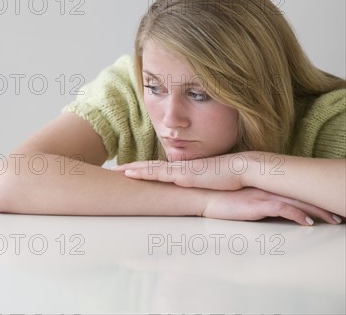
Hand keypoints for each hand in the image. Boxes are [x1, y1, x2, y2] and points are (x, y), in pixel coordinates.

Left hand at [111, 154, 247, 190]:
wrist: (243, 170)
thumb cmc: (231, 179)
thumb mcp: (212, 184)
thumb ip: (202, 187)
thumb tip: (197, 192)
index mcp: (185, 171)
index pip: (159, 169)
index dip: (144, 169)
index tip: (129, 171)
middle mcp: (179, 169)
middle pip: (150, 167)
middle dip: (131, 168)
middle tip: (114, 169)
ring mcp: (179, 170)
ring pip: (149, 168)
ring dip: (131, 169)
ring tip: (115, 170)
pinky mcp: (182, 175)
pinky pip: (157, 173)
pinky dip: (142, 172)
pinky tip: (130, 173)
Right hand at [202, 187, 340, 224]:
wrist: (203, 196)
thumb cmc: (219, 199)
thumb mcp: (242, 198)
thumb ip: (257, 200)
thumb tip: (269, 208)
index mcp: (265, 186)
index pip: (294, 190)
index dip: (312, 197)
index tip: (327, 205)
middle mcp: (268, 189)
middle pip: (302, 195)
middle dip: (322, 205)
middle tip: (339, 214)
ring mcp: (264, 195)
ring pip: (298, 202)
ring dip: (318, 211)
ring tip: (334, 220)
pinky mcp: (258, 204)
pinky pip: (283, 209)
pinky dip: (298, 215)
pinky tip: (308, 222)